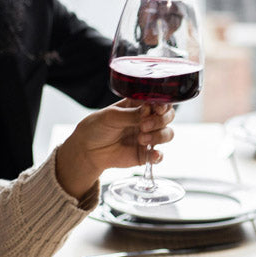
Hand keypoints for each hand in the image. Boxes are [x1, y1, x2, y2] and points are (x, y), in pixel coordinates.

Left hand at [56, 100, 175, 197]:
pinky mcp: (146, 154)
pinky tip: (153, 155)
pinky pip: (159, 155)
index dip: (163, 104)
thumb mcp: (110, 116)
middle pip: (168, 117)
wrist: (87, 150)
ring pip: (167, 134)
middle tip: (144, 126)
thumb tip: (148, 111)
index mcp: (140, 106)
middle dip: (160, 121)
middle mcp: (148, 120)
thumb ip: (130, 114)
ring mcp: (149, 137)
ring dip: (158, 136)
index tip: (157, 109)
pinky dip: (158, 155)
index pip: (159, 101)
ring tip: (141, 139)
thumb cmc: (97, 127)